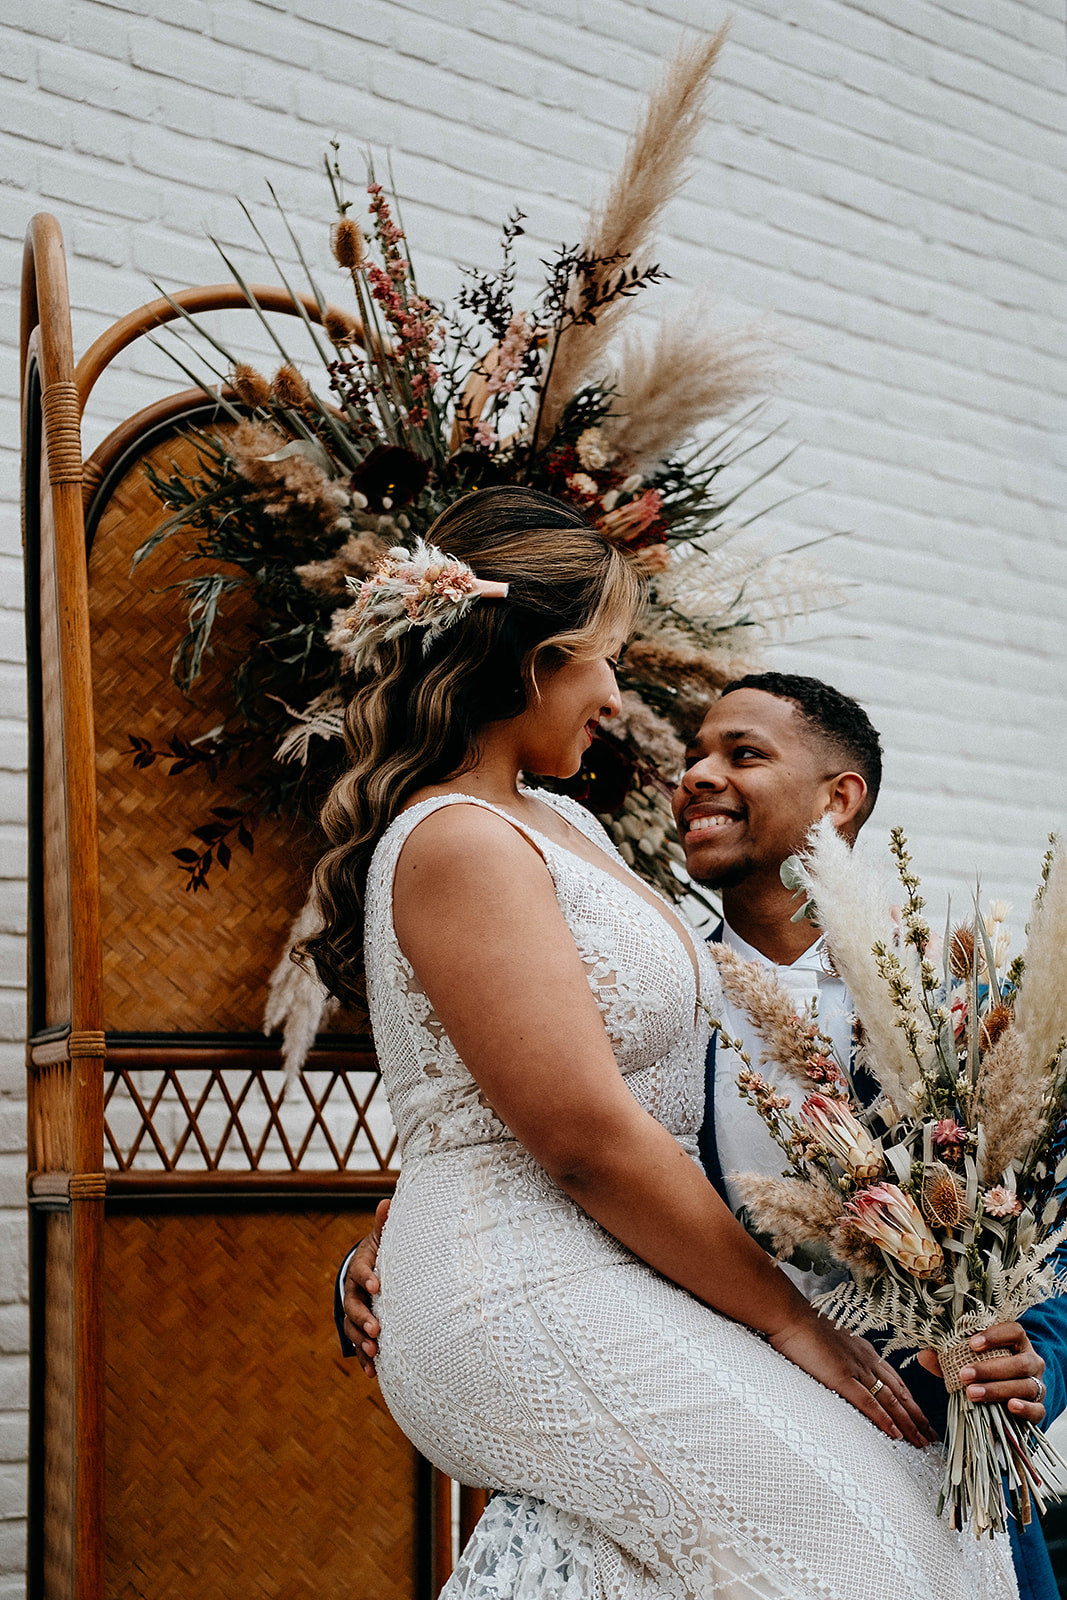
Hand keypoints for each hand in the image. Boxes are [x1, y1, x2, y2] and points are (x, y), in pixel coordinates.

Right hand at [343, 1197, 389, 1376]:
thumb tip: (386, 1201)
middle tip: (376, 1328)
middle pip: (352, 1305)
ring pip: (351, 1328)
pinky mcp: (359, 1329)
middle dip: (362, 1317)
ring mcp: (354, 1312)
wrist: (371, 1272)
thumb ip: (384, 1224)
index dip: (367, 1278)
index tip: (378, 1286)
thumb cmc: (382, 1253)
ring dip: (361, 1341)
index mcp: (361, 1268)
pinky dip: (364, 1359)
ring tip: (374, 1351)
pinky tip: (373, 1373)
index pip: (360, 1271)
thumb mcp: (383, 1238)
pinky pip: (358, 1346)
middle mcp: (353, 1291)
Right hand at [770, 1314, 936, 1446]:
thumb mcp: (830, 1341)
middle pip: (899, 1393)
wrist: (790, 1316)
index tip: (921, 1417)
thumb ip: (841, 1355)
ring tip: (921, 1441)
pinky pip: (869, 1403)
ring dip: (908, 1423)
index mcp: (864, 1351)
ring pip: (890, 1400)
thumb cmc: (802, 1326)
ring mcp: (856, 1369)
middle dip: (917, 1416)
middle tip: (930, 1436)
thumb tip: (841, 1365)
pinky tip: (895, 1434)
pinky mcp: (842, 1377)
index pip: (895, 1380)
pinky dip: (884, 1419)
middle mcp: (867, 1360)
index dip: (910, 1400)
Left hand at [917, 1323, 1046, 1424]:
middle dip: (990, 1369)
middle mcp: (1032, 1361)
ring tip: (972, 1394)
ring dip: (998, 1389)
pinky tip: (1010, 1407)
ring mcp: (1038, 1385)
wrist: (1005, 1400)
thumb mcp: (965, 1363)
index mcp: (1017, 1343)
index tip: (971, 1344)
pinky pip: (1039, 1409)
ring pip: (1026, 1386)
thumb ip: (947, 1359)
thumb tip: (924, 1355)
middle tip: (964, 1375)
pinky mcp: (1039, 1408)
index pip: (1014, 1331)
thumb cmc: (984, 1373)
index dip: (995, 1335)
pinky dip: (1025, 1409)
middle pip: (1019, 1362)